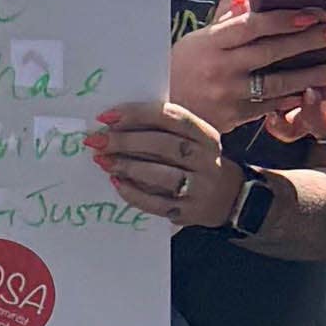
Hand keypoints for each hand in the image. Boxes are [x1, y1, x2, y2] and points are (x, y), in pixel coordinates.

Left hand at [88, 100, 244, 227]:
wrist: (228, 198)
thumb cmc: (194, 161)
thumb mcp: (189, 140)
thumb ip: (159, 130)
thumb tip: (110, 124)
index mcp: (205, 135)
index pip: (172, 117)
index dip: (137, 114)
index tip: (105, 117)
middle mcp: (206, 159)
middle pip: (166, 145)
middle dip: (126, 141)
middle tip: (96, 140)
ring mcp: (200, 187)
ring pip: (163, 175)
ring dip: (128, 166)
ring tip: (102, 161)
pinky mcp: (187, 211)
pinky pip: (156, 203)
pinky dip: (133, 193)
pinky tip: (116, 182)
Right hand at [169, 7, 325, 128]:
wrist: (153, 115)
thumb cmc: (174, 72)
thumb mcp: (193, 43)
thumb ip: (224, 22)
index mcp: (208, 44)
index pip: (253, 26)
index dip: (285, 19)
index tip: (313, 13)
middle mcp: (219, 68)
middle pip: (272, 51)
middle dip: (310, 40)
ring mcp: (227, 95)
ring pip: (279, 82)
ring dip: (313, 75)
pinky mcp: (233, 117)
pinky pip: (271, 106)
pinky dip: (295, 99)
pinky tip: (315, 93)